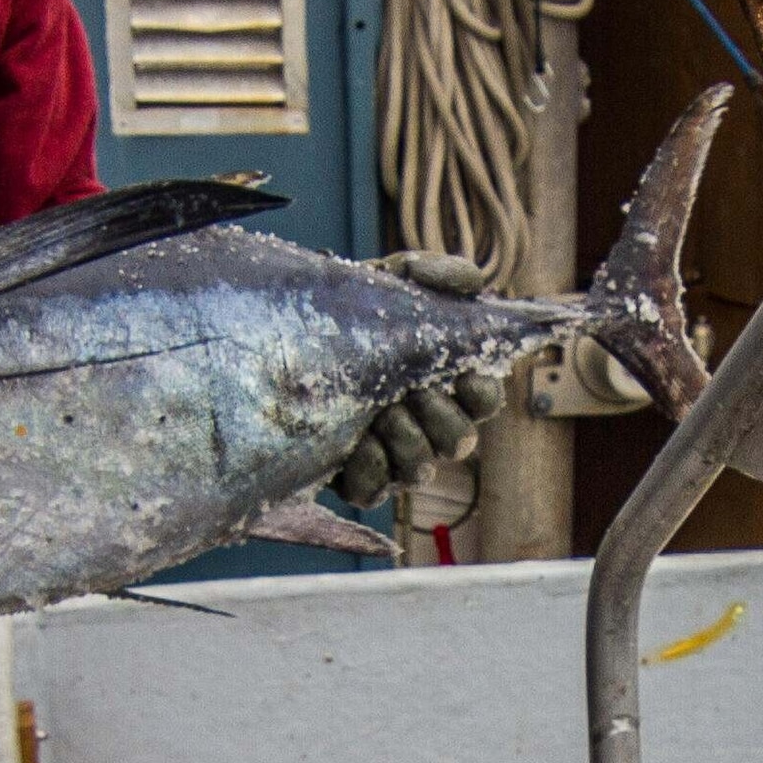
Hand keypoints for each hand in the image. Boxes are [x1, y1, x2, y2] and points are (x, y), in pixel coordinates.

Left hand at [332, 253, 499, 502]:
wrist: (277, 347)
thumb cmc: (343, 316)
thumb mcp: (382, 283)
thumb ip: (427, 272)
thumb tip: (472, 281)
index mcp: (443, 383)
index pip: (485, 399)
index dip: (481, 392)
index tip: (462, 375)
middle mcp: (426, 426)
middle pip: (461, 441)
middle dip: (437, 415)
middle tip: (410, 393)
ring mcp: (394, 458)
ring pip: (423, 469)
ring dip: (402, 437)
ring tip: (376, 413)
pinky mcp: (359, 483)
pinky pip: (376, 490)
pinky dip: (366, 463)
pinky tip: (350, 440)